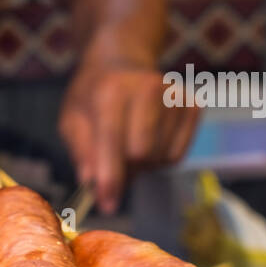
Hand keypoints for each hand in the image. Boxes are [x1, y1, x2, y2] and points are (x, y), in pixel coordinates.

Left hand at [58, 57, 198, 213]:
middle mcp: (148, 89)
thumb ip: (81, 150)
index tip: (107, 205)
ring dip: (141, 165)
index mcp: (111, 92)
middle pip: (141, 155)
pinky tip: (148, 141)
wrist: (122, 61)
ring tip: (129, 145)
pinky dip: (159, 159)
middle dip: (124, 169)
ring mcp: (174, 96)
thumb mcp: (72, 119)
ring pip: (160, 158)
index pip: (113, 144)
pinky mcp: (192, 106)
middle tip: (112, 163)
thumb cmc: (93, 95)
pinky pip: (177, 155)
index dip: (110, 178)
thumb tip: (92, 181)